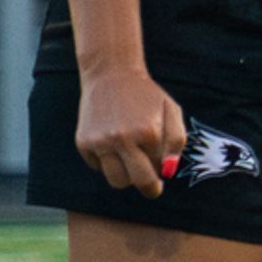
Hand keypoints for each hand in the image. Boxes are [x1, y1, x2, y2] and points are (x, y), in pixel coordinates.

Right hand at [74, 64, 186, 195]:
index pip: (159, 169)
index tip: (159, 166)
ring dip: (126, 176)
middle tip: (151, 185)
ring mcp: (100, 141)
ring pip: (117, 181)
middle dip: (149, 187)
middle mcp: (123, 138)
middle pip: (138, 182)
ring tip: (129, 159)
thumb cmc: (145, 95)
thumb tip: (168, 171)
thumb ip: (177, 141)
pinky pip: (98, 168)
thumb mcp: (170, 110)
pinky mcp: (84, 142)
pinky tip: (111, 143)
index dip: (161, 169)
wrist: (110, 74)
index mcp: (148, 132)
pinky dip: (106, 162)